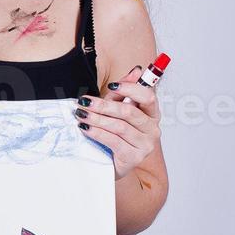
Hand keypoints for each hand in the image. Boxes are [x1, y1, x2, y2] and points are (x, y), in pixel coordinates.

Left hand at [74, 65, 161, 179]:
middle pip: (129, 112)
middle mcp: (152, 129)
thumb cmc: (116, 135)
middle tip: (85, 102)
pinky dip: (97, 133)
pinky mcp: (134, 157)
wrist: (113, 164)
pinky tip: (85, 128)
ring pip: (119, 126)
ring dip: (97, 119)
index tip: (111, 85)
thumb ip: (123, 92)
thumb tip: (136, 70)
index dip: (131, 89)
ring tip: (81, 114)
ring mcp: (145, 145)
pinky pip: (113, 141)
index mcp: (152, 114)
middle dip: (104, 105)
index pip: (148, 97)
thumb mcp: (117, 110)